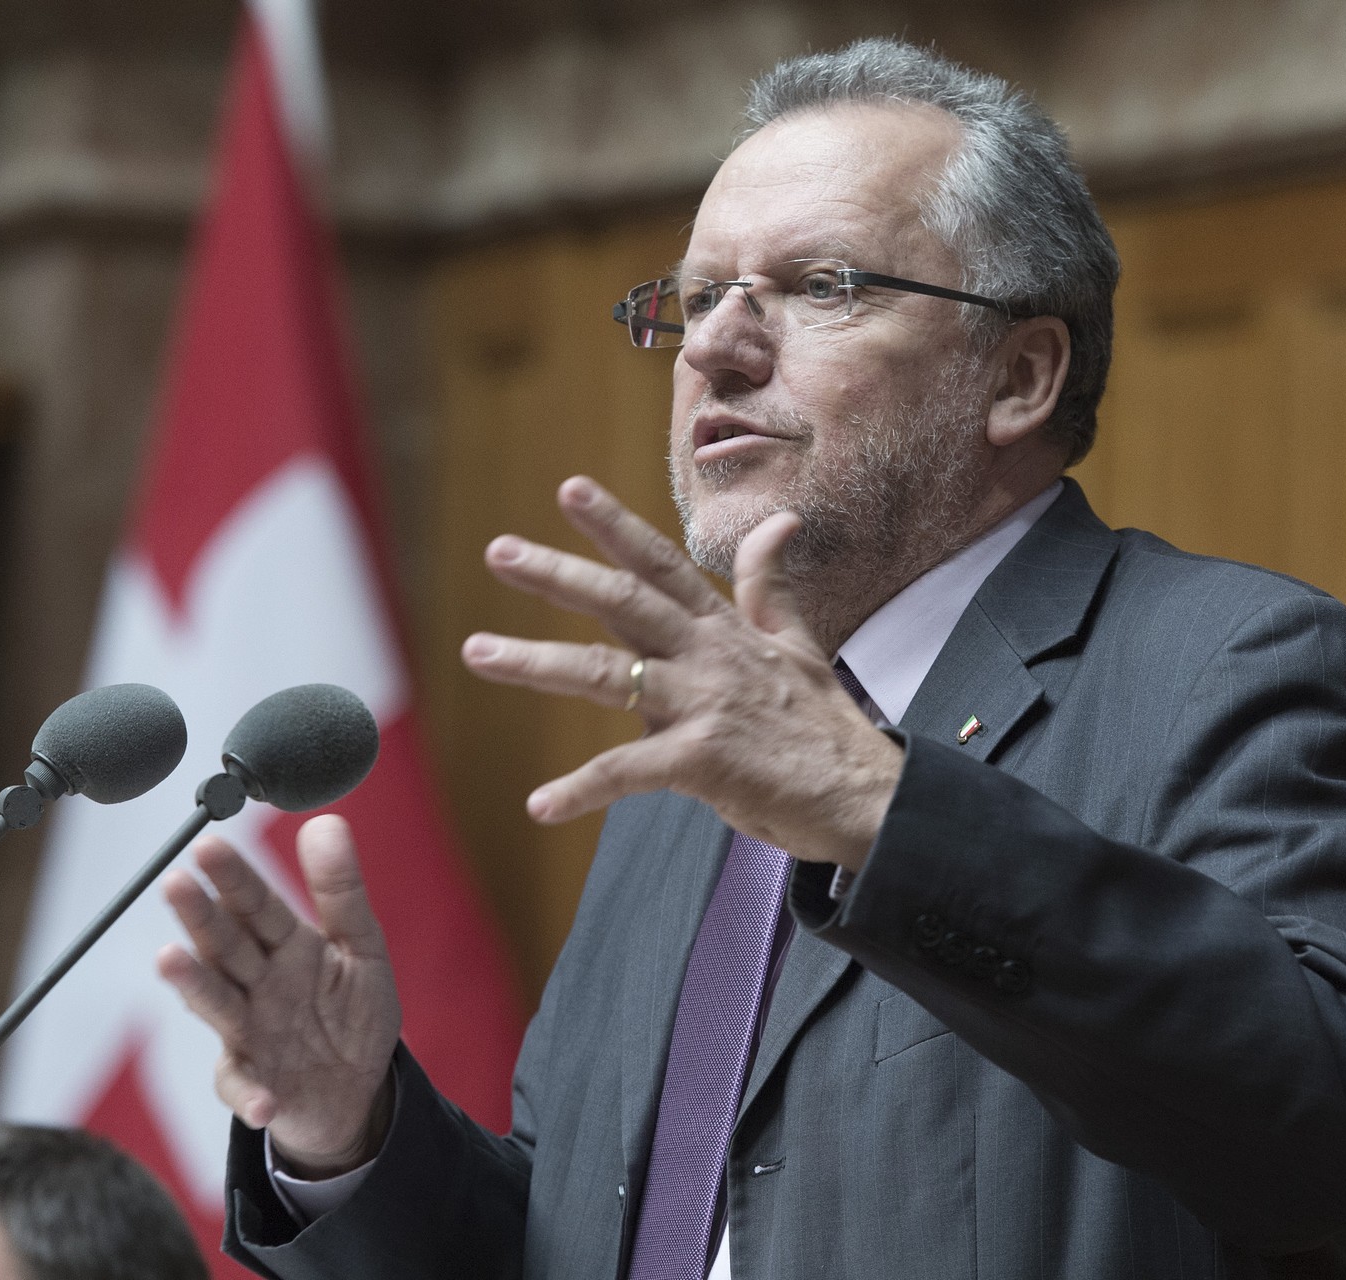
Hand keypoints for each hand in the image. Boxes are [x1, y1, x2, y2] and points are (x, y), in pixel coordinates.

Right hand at [156, 814, 401, 1177]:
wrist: (355, 1092)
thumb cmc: (352, 1014)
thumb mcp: (362, 949)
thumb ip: (342, 892)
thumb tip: (327, 821)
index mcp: (286, 946)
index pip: (255, 904)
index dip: (233, 876)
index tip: (207, 844)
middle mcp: (258, 984)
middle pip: (225, 944)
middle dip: (200, 916)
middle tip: (175, 882)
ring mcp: (250, 1033)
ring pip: (217, 1003)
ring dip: (195, 984)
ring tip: (168, 959)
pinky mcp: (253, 1086)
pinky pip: (245, 1088)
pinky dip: (250, 1094)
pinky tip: (263, 1099)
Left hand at [461, 476, 902, 869]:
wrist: (867, 796)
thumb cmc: (824, 729)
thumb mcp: (798, 645)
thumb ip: (771, 587)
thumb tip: (778, 522)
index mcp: (725, 629)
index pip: (660, 564)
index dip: (614, 525)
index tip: (569, 489)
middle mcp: (710, 655)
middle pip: (621, 602)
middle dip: (556, 574)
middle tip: (499, 550)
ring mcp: (706, 704)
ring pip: (604, 675)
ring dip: (534, 663)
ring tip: (478, 653)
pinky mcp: (705, 760)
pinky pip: (627, 772)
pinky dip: (581, 789)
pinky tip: (539, 805)